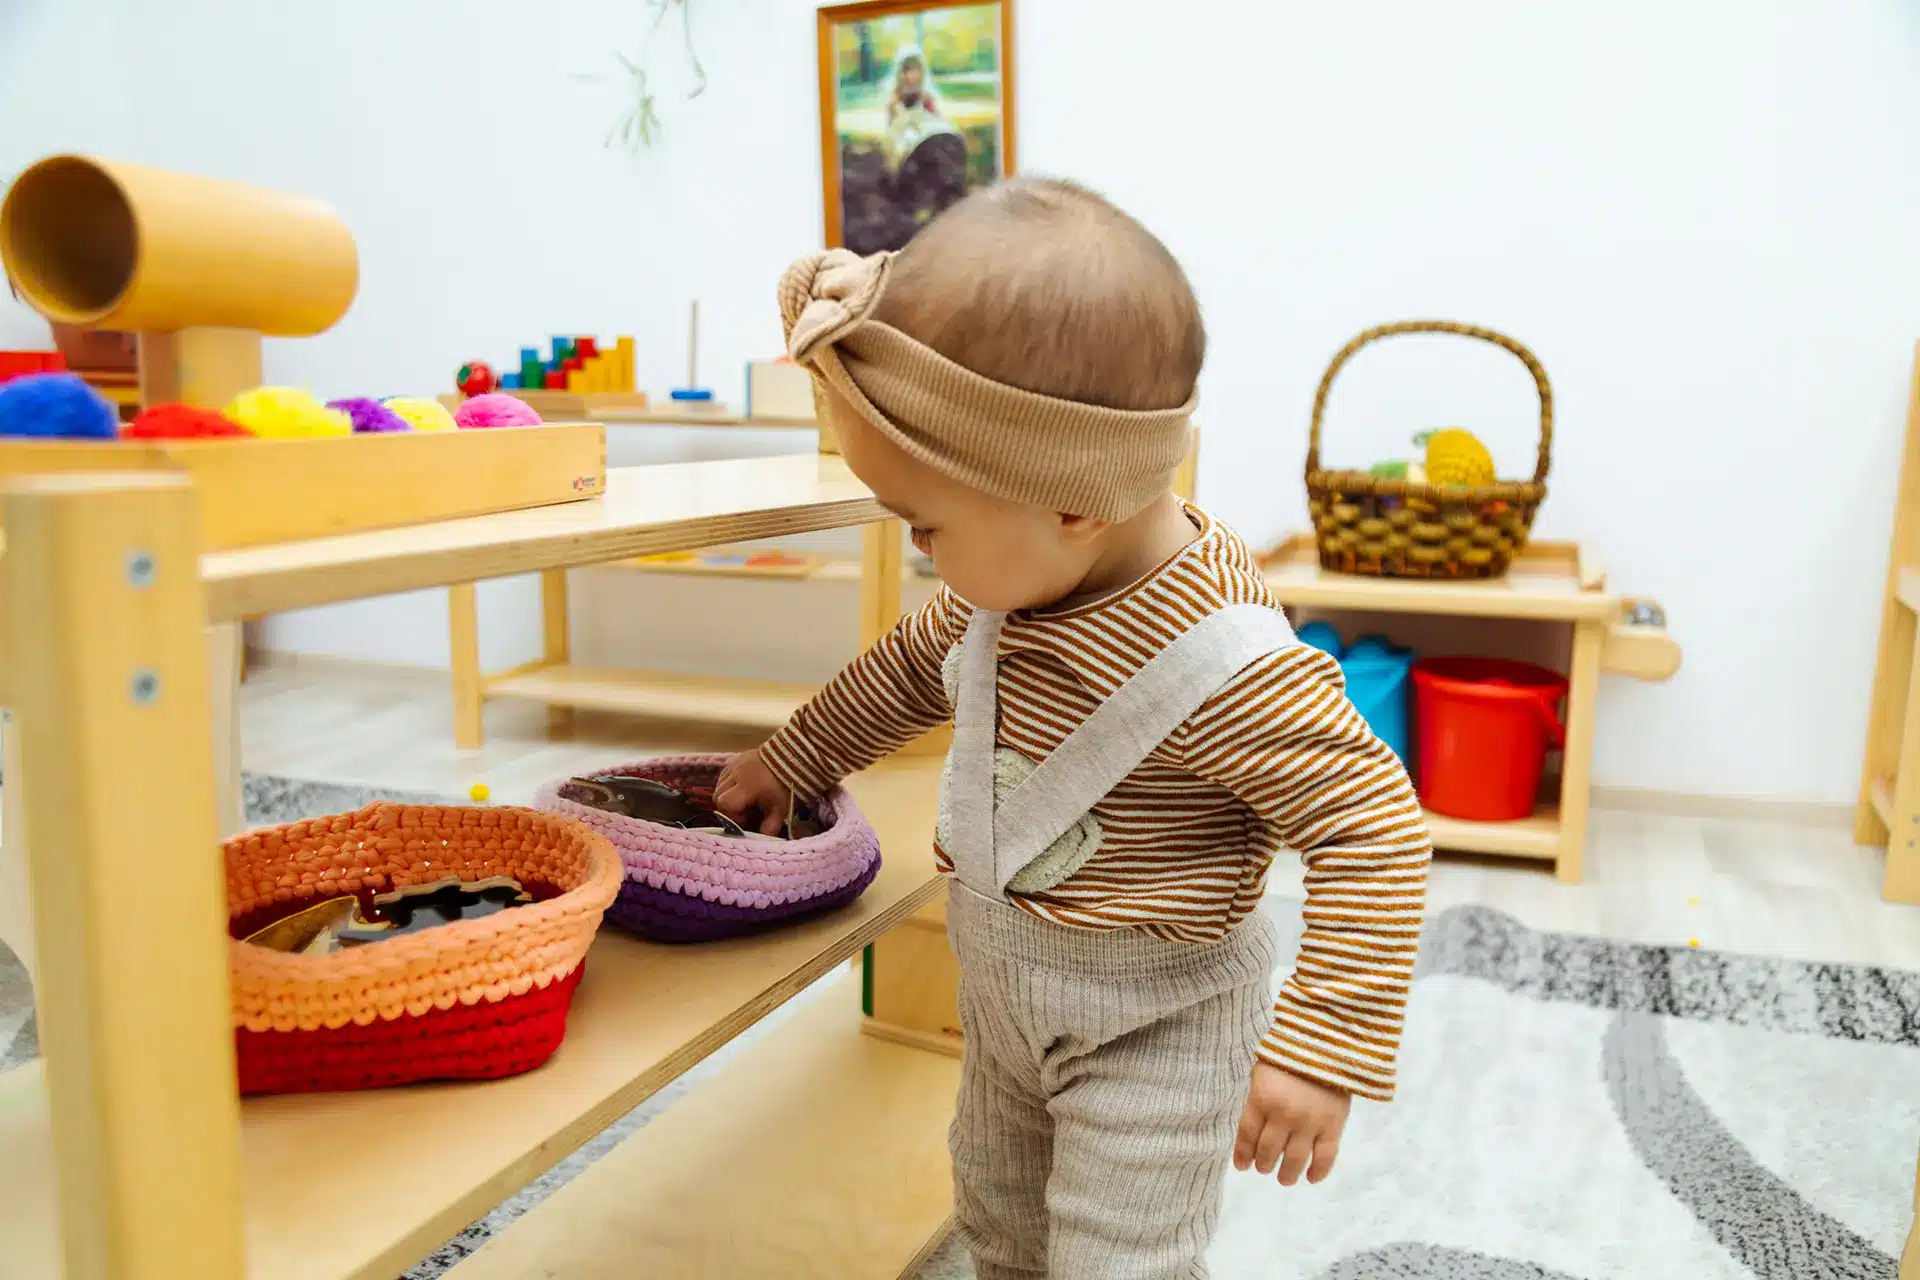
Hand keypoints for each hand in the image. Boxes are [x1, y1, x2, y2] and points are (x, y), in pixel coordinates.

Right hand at [713, 748, 792, 836]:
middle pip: (717, 796)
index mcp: (746, 786)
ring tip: (745, 799)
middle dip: (729, 807)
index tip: (747, 818)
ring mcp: (733, 765)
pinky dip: (729, 785)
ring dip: (728, 796)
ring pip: (719, 786)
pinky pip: (724, 776)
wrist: (791, 758)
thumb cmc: (785, 786)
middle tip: (746, 811)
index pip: (724, 803)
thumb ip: (769, 827)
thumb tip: (761, 841)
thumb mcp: (780, 809)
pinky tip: (744, 788)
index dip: (732, 815)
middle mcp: (735, 774)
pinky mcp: (734, 760)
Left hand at [1233, 1062, 1350, 1185]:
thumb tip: (1252, 1131)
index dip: (1243, 1154)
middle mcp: (1284, 1115)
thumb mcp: (1262, 1073)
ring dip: (1286, 1173)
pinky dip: (1318, 1171)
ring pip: (1294, 1159)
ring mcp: (1309, 1123)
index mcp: (1262, 1099)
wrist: (1328, 1044)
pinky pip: (1325, 1156)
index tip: (1242, 1166)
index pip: (1247, 1135)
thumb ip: (1257, 1101)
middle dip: (1263, 1164)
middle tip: (1264, 1168)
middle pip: (1268, 1150)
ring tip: (1284, 1178)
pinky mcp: (1333, 1126)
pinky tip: (1311, 1178)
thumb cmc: (1289, 1055)